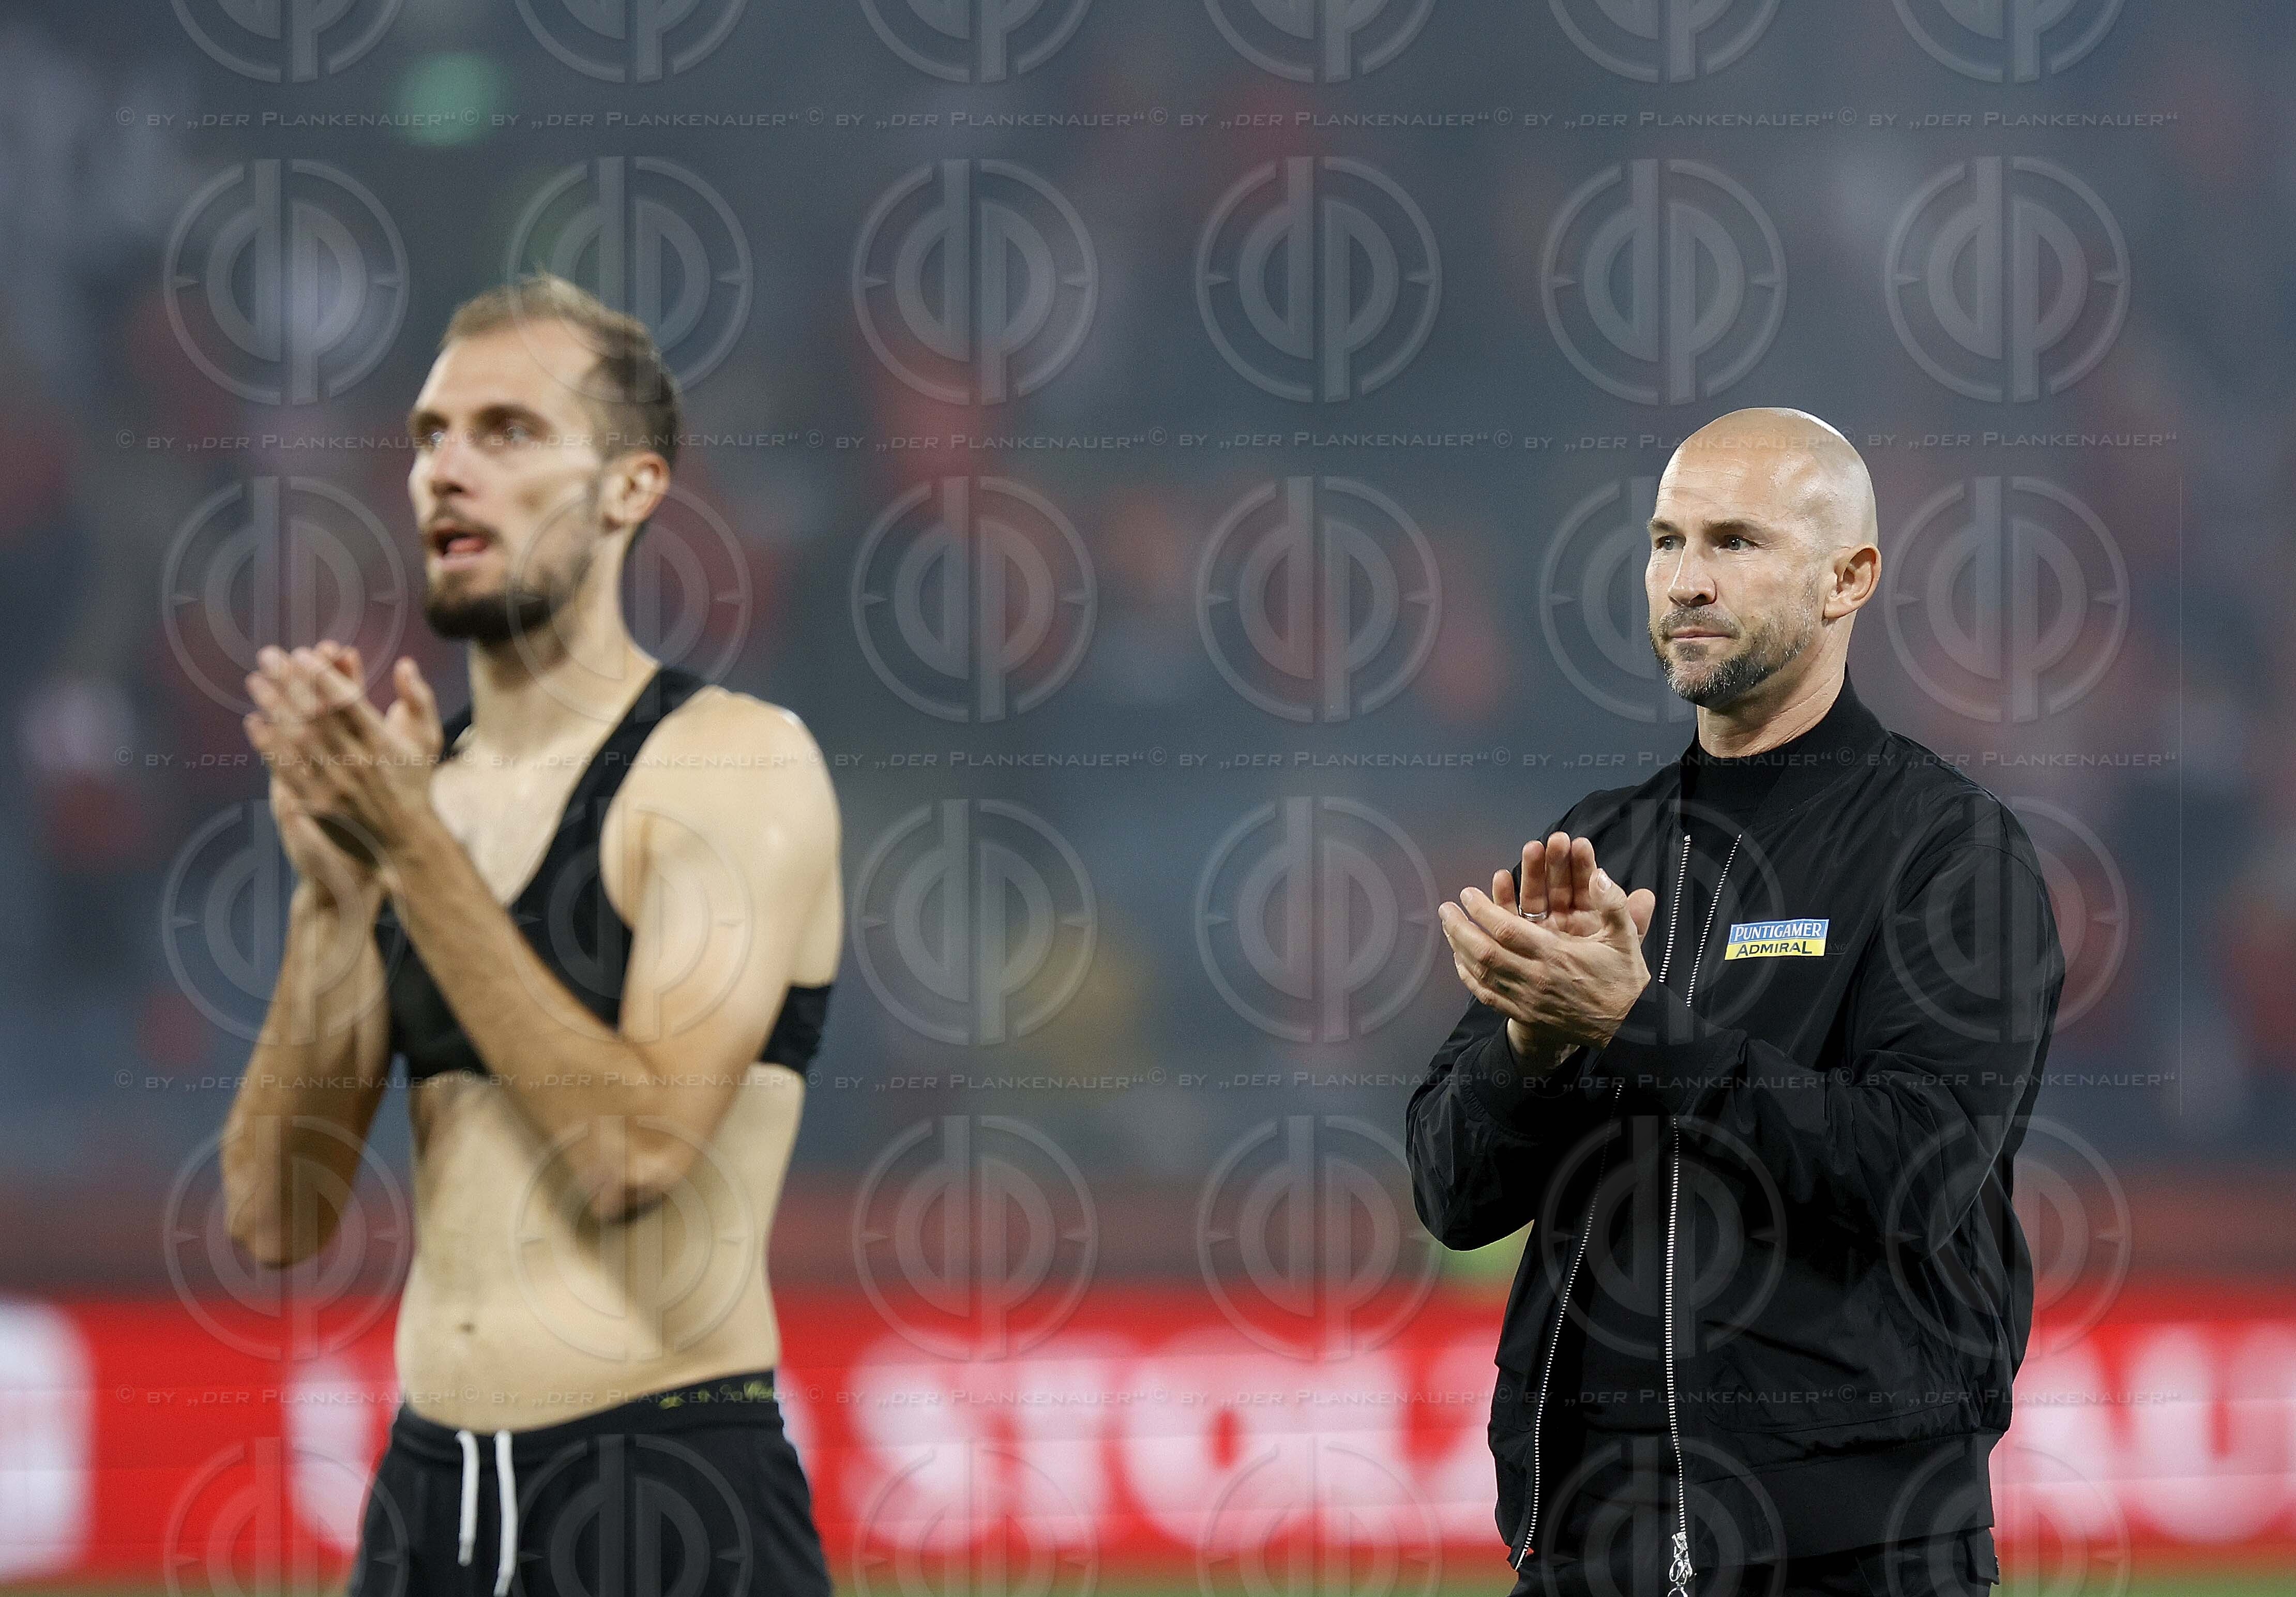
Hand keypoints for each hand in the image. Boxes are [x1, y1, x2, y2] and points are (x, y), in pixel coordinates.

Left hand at [245, 645, 443, 893]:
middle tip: (268, 655)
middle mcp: (358, 762)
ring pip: (296, 739)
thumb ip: (419, 699)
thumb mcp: (427, 740)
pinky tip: (254, 723)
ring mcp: (335, 785)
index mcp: (383, 743)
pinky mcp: (317, 805)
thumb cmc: (414, 784)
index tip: (303, 654)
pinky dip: (268, 745)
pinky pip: (286, 770)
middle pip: (316, 714)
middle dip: (289, 681)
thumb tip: (404, 663)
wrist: (405, 841)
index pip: (348, 701)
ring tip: (255, 681)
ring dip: (273, 707)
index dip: (322, 675)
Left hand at [1439, 833, 1657, 1060]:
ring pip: (1481, 975)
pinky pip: (1488, 997)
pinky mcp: (1525, 1015)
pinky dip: (1469, 979)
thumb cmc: (1624, 979)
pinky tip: (1460, 963)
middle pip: (1485, 952)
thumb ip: (1613, 904)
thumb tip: (1600, 875)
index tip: (1467, 894)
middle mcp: (1536, 978)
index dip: (1482, 910)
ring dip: (1460, 949)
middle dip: (1460, 928)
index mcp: (1556, 955)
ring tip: (1448, 928)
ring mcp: (1527, 1000)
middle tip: (1445, 909)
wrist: (1628, 1027)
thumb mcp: (1625, 938)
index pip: (1507, 930)